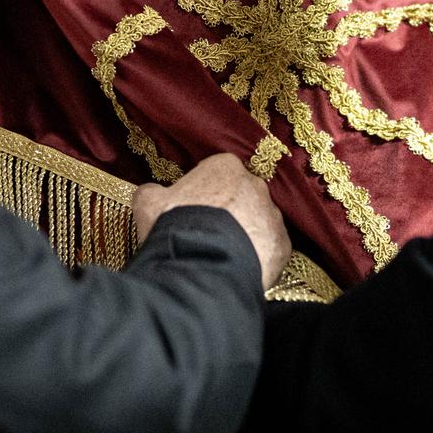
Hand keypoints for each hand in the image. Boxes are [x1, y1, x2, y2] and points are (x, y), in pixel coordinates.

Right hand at [132, 153, 290, 290]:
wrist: (202, 265)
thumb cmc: (175, 226)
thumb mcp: (149, 202)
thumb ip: (153, 191)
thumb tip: (152, 192)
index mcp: (225, 166)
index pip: (217, 172)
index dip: (204, 191)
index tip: (194, 208)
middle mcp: (256, 185)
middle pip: (242, 195)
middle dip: (229, 210)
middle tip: (209, 233)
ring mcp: (272, 215)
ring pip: (259, 221)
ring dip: (245, 233)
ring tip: (222, 254)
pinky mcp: (283, 244)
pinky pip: (270, 247)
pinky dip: (257, 256)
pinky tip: (237, 266)